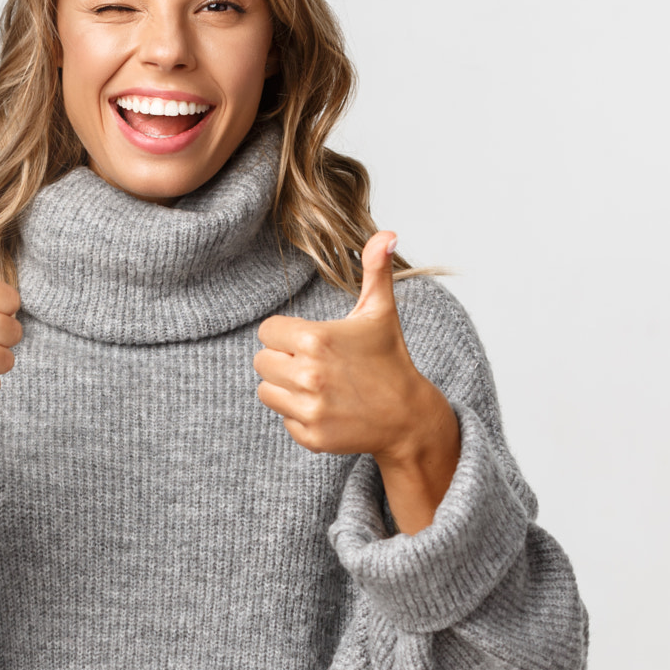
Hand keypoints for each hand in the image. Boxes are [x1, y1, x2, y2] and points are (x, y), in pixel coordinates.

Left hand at [254, 230, 460, 531]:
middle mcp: (308, 375)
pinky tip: (327, 408)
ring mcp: (309, 408)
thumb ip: (376, 270)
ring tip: (319, 385)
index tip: (312, 341)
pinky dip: (300, 415)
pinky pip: (283, 419)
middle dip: (283, 361)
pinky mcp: (311, 436)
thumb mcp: (380, 312)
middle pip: (261, 362)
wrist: (408, 416)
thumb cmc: (389, 359)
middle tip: (315, 364)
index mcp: (315, 340)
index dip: (287, 335)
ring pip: (266, 391)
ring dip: (286, 388)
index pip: (267, 332)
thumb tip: (387, 233)